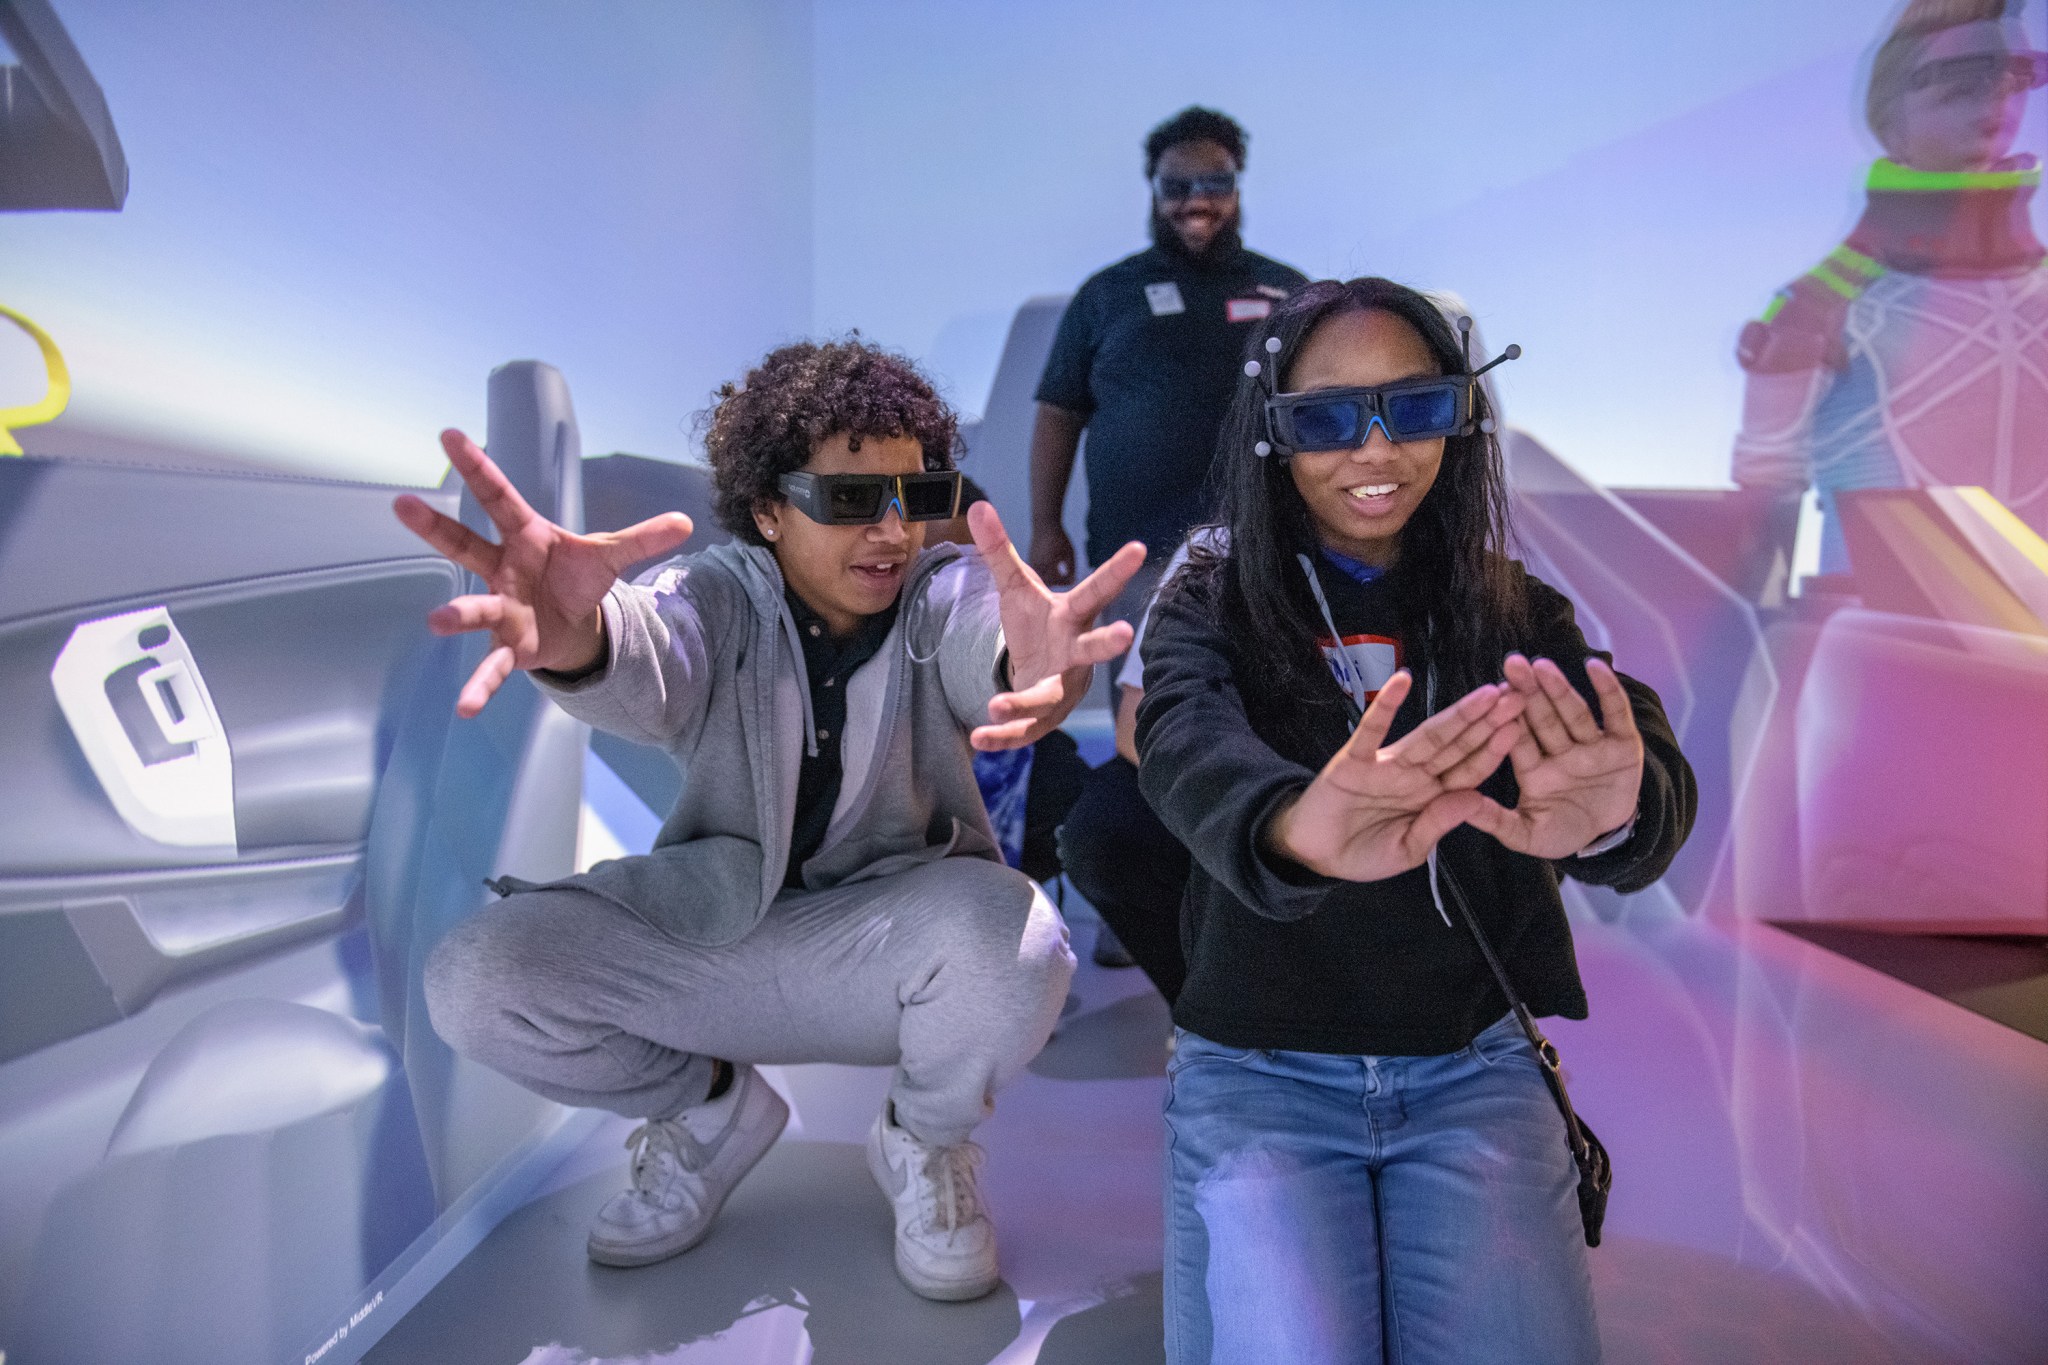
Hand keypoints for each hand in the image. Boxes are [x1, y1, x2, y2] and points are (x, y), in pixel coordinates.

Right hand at [393, 428, 692, 716]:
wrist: (572, 622)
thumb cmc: (575, 578)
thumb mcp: (609, 555)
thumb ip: (643, 539)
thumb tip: (688, 520)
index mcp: (524, 536)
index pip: (497, 496)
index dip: (476, 466)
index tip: (449, 433)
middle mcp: (502, 568)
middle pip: (464, 543)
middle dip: (434, 526)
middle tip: (402, 503)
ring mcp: (499, 607)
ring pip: (474, 608)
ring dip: (457, 615)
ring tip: (437, 621)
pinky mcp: (509, 645)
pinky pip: (492, 666)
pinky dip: (480, 686)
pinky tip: (465, 707)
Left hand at [967, 501, 1144, 749]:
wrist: (1044, 672)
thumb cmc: (1037, 624)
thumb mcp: (1015, 587)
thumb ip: (998, 550)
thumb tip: (977, 503)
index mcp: (1072, 616)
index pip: (1096, 590)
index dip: (1118, 570)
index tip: (1138, 547)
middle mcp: (1075, 653)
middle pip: (1094, 649)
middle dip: (1108, 643)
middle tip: (1125, 635)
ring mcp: (1063, 688)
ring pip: (1049, 698)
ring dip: (1025, 703)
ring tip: (996, 706)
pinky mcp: (1045, 718)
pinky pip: (1025, 729)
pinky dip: (1002, 736)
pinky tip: (978, 739)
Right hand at [1028, 524, 1076, 587]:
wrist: (1044, 525)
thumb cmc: (1059, 538)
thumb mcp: (1069, 553)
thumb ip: (1071, 569)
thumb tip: (1071, 582)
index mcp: (1048, 564)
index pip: (1058, 581)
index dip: (1067, 580)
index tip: (1072, 576)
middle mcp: (1037, 566)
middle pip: (1049, 583)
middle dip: (1058, 582)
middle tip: (1067, 577)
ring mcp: (1032, 564)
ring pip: (1042, 579)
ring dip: (1051, 579)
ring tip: (1060, 573)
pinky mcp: (1030, 562)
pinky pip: (1038, 574)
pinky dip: (1046, 574)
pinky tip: (1052, 568)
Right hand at [1264, 673, 1524, 881]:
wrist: (1314, 856)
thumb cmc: (1362, 855)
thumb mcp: (1407, 850)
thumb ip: (1437, 825)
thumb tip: (1474, 798)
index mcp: (1430, 798)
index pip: (1469, 771)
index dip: (1493, 750)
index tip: (1520, 727)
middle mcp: (1414, 775)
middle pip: (1457, 745)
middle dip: (1487, 722)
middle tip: (1517, 695)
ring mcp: (1386, 764)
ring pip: (1428, 735)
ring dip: (1456, 714)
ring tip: (1486, 692)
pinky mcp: (1354, 759)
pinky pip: (1372, 729)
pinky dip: (1385, 705)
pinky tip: (1401, 680)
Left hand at [1465, 655, 1643, 858]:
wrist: (1609, 838)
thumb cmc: (1563, 833)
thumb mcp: (1528, 835)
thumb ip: (1498, 822)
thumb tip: (1463, 808)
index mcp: (1533, 768)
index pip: (1518, 739)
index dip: (1507, 718)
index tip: (1492, 695)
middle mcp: (1560, 751)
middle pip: (1543, 718)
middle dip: (1528, 692)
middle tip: (1512, 664)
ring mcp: (1591, 745)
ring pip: (1574, 713)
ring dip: (1559, 689)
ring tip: (1543, 666)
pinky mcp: (1622, 743)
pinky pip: (1615, 714)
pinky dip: (1608, 691)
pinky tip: (1596, 667)